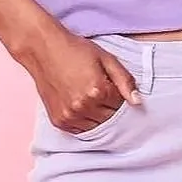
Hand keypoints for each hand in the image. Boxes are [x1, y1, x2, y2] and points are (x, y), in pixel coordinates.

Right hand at [13, 25, 140, 132]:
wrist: (44, 50)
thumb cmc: (77, 51)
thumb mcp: (107, 59)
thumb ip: (125, 81)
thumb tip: (137, 102)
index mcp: (97, 90)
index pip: (121, 106)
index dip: (120, 97)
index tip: (113, 88)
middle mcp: (83, 106)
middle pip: (110, 119)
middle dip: (111, 108)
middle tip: (104, 93)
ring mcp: (69, 116)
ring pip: (97, 127)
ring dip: (99, 117)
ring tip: (92, 98)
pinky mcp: (59, 121)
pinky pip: (81, 131)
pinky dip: (86, 122)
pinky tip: (83, 107)